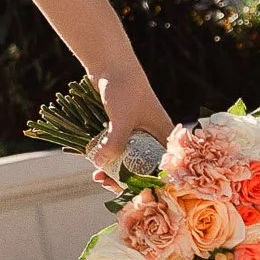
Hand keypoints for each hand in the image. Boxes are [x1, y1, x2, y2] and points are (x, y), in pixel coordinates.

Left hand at [86, 67, 173, 189]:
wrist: (110, 64)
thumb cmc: (124, 88)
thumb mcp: (121, 117)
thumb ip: (114, 141)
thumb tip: (100, 164)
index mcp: (164, 136)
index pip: (163, 168)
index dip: (150, 184)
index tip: (132, 195)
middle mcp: (153, 138)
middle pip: (144, 169)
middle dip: (127, 182)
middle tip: (108, 185)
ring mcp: (137, 136)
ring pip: (128, 163)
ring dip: (114, 173)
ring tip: (98, 178)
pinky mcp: (121, 132)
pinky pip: (117, 154)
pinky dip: (108, 162)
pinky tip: (94, 167)